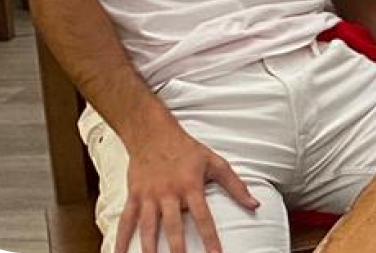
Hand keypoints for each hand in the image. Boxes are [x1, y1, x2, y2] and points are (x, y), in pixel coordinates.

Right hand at [115, 126, 258, 252]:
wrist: (153, 134)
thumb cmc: (188, 150)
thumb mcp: (216, 163)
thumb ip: (236, 186)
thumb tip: (254, 205)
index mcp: (191, 186)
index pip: (203, 217)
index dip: (210, 238)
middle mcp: (168, 193)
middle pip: (173, 226)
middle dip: (177, 249)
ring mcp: (148, 196)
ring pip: (147, 227)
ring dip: (148, 248)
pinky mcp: (133, 196)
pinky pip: (126, 221)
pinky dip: (120, 239)